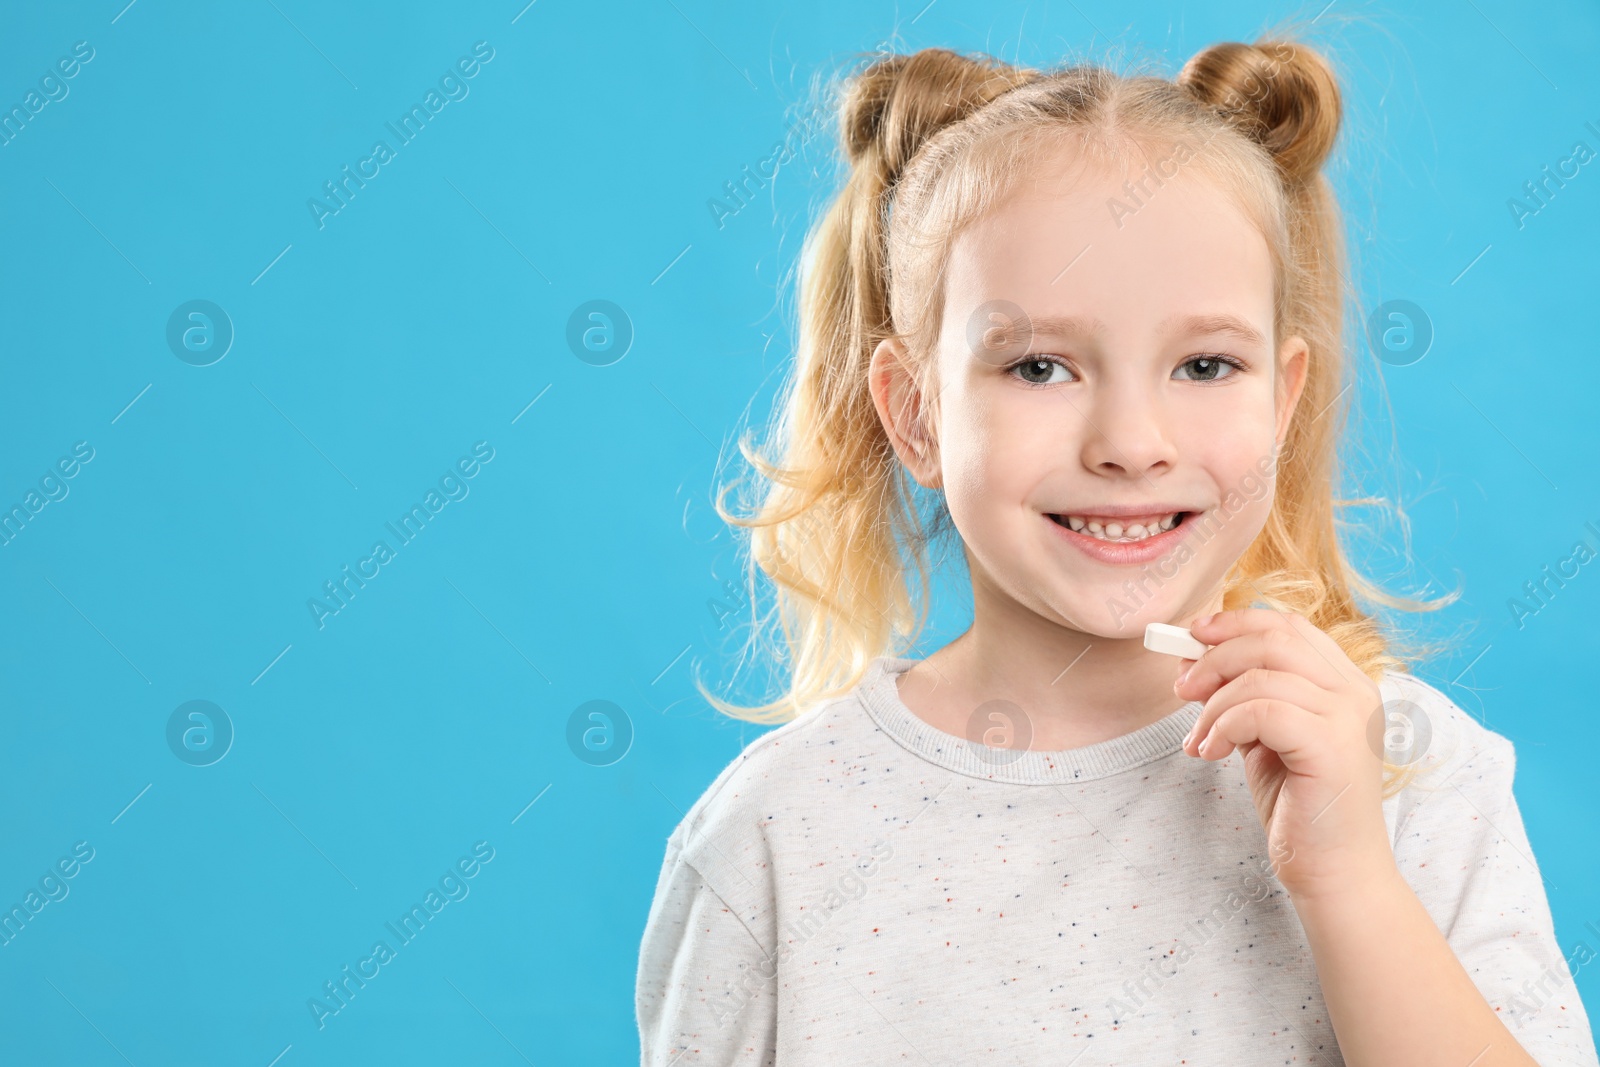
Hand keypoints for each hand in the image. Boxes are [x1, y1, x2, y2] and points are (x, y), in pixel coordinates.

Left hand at [1174, 608, 1395, 899]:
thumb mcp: (1264, 738)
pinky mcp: (1332, 747)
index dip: (1236, 622)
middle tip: (1181, 688)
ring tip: (1198, 740)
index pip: (1290, 626)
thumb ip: (1242, 697)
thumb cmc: (1299, 808)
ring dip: (1213, 704)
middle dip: (1215, 656)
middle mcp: (1355, 694)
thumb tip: (1193, 659)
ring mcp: (1349, 719)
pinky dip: (1223, 727)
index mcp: (1345, 685)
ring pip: (1261, 675)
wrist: (1334, 873)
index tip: (1192, 636)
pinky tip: (1211, 753)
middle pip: (1274, 639)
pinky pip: (1261, 711)